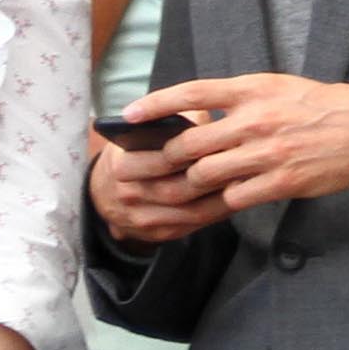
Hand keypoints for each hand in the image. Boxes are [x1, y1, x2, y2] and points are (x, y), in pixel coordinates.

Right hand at [89, 124, 229, 247]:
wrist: (104, 194)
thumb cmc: (130, 154)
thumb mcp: (138, 131)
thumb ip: (171, 120)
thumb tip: (209, 115)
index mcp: (121, 163)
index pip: (164, 157)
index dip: (196, 151)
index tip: (224, 141)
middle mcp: (129, 193)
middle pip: (179, 186)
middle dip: (212, 175)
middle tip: (242, 163)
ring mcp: (143, 218)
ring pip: (190, 210)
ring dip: (220, 197)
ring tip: (244, 181)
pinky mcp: (158, 234)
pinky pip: (194, 225)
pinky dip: (217, 212)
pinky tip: (235, 198)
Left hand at [123, 73, 348, 212]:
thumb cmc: (324, 107)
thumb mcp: (280, 88)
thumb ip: (240, 100)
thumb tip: (199, 113)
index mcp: (254, 90)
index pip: (192, 94)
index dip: (156, 104)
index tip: (129, 113)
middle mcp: (257, 120)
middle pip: (190, 143)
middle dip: (163, 159)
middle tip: (148, 167)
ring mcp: (268, 153)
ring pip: (206, 174)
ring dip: (189, 183)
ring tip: (181, 187)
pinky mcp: (281, 183)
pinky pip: (234, 197)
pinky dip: (223, 200)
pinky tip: (222, 198)